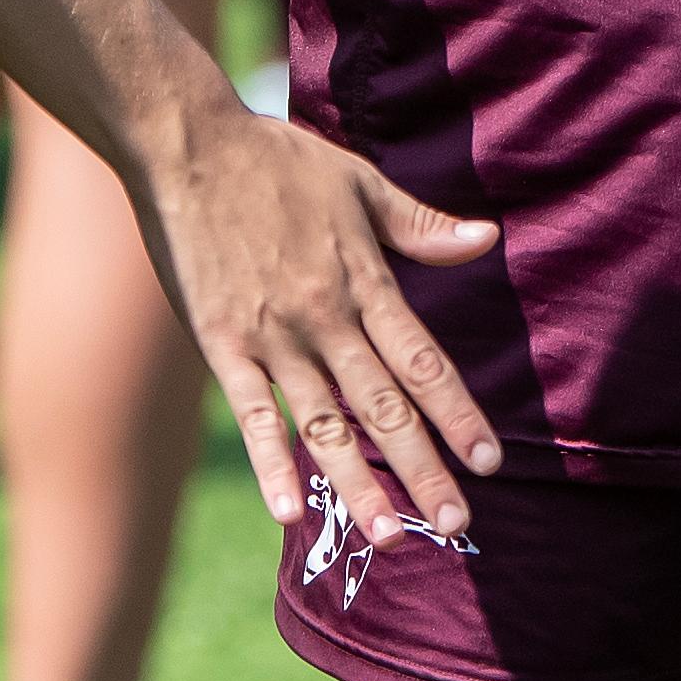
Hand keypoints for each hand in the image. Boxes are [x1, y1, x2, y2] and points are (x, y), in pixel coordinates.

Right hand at [134, 102, 501, 546]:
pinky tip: (288, 512)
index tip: (489, 459)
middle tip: (456, 522)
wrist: (190, 145)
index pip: (423, 360)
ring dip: (357, 483)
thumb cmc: (277, 160)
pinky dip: (271, 462)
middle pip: (384, 405)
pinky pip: (253, 414)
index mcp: (364, 280)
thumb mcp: (359, 183)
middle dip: (422, 467)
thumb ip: (419, 226)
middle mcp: (326, 317)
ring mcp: (273, 335)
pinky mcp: (222, 343)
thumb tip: (486, 241)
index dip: (458, 412)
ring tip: (388, 535)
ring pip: (325, 423)